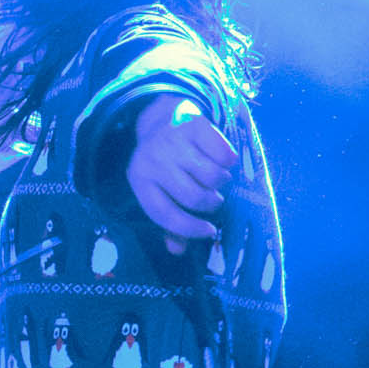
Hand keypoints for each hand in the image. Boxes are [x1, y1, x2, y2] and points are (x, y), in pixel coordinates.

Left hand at [126, 94, 238, 253]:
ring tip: (215, 176)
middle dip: (210, 203)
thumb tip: (177, 250)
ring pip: (213, 176)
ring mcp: (173, 140)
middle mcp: (153, 160)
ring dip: (221, 181)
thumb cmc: (165, 165)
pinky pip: (225, 154)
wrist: (164, 117)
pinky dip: (229, 160)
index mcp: (139, 180)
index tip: (209, 231)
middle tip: (212, 198)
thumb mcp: (159, 190)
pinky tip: (221, 157)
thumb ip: (169, 222)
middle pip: (194, 197)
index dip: (189, 228)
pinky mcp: (195, 124)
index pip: (165, 214)